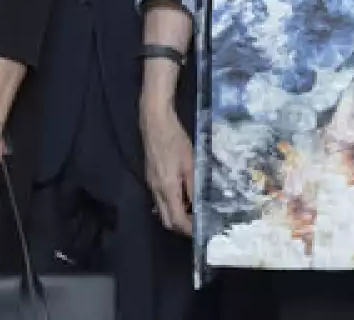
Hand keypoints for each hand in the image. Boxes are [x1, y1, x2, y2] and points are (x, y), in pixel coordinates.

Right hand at [140, 97, 193, 234]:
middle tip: (199, 223)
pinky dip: (171, 204)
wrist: (155, 122)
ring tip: (194, 209)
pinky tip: (183, 195)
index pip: (177, 220)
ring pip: (162, 211)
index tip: (203, 231)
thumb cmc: (176, 141)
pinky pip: (159, 200)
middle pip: (166, 220)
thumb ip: (194, 188)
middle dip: (182, 227)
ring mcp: (150, 184)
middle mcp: (155, 190)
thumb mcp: (191, 164)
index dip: (190, 230)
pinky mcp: (150, 177)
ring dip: (176, 215)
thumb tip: (200, 208)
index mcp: (167, 189)